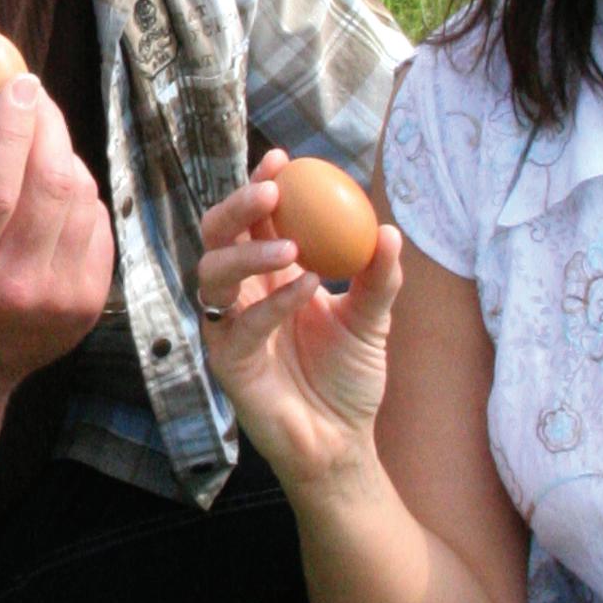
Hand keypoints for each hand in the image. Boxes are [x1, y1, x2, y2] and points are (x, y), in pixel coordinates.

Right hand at [0, 74, 112, 413]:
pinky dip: (79, 194)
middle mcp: (12, 291)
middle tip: (30, 95)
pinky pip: (98, 225)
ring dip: (61, 156)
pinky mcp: (86, 307)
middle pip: (49, 186)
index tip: (14, 82)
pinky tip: (51, 194)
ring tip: (33, 147)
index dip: (9, 128)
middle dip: (46, 125)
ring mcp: (57, 303)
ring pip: (80, 198)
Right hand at [195, 150, 404, 490]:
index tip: (283, 159)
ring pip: (212, 273)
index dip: (260, 185)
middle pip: (218, 235)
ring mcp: (228, 326)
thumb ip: (379, 278)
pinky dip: (272, 301)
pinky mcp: (227, 361)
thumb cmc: (349, 379)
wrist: (341, 443)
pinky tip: (306, 288)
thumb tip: (389, 230)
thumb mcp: (372, 320)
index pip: (254, 220)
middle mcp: (241, 294)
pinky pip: (239, 324)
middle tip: (271, 191)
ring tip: (292, 246)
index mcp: (269, 274)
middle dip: (237, 205)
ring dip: (248, 253)